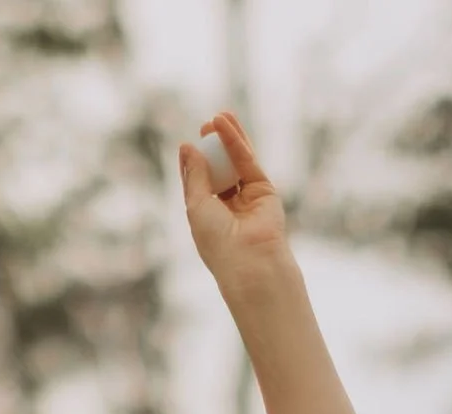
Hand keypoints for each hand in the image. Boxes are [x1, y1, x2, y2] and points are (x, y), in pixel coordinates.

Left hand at [179, 111, 289, 280]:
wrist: (249, 259)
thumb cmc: (217, 240)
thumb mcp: (196, 204)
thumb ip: (194, 174)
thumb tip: (187, 146)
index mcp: (210, 216)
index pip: (201, 183)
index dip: (195, 163)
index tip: (188, 145)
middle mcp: (230, 207)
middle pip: (221, 169)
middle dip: (213, 147)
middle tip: (205, 126)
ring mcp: (248, 198)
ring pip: (236, 162)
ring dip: (228, 138)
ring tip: (218, 117)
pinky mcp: (264, 189)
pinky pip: (247, 161)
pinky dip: (236, 141)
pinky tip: (225, 125)